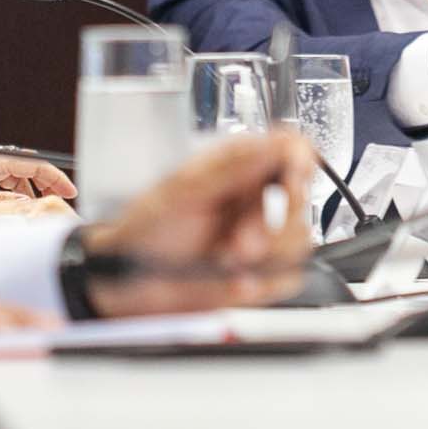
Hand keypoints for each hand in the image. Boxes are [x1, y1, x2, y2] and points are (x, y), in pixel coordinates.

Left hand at [0, 150, 74, 204]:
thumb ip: (3, 203)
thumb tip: (34, 206)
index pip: (32, 165)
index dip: (54, 177)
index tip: (69, 190)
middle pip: (24, 167)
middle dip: (44, 183)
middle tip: (57, 198)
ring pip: (10, 175)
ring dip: (26, 188)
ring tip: (34, 205)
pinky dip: (9, 191)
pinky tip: (6, 204)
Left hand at [79, 130, 314, 317]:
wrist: (126, 282)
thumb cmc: (144, 229)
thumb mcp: (182, 193)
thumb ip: (232, 169)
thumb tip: (273, 144)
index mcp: (238, 165)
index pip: (292, 149)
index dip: (299, 164)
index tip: (289, 184)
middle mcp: (254, 198)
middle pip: (301, 201)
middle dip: (272, 225)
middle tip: (239, 242)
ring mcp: (260, 237)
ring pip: (298, 242)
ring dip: (264, 257)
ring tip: (224, 261)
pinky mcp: (261, 273)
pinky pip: (286, 279)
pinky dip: (261, 284)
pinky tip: (231, 281)